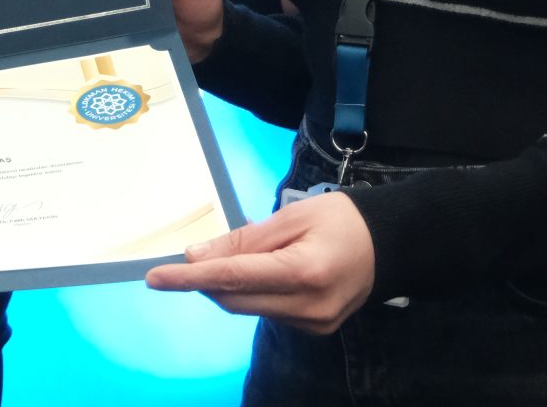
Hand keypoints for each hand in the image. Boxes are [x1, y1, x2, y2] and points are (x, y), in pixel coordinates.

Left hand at [144, 190, 376, 333]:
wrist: (390, 245)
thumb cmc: (343, 219)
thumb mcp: (292, 216)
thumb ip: (244, 239)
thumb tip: (198, 257)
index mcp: (304, 272)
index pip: (233, 278)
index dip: (190, 279)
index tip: (156, 277)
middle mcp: (308, 307)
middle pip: (235, 300)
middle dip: (207, 281)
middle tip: (193, 257)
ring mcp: (313, 324)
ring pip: (249, 308)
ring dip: (230, 286)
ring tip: (245, 256)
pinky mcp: (315, 329)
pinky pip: (268, 312)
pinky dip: (253, 293)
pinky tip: (266, 271)